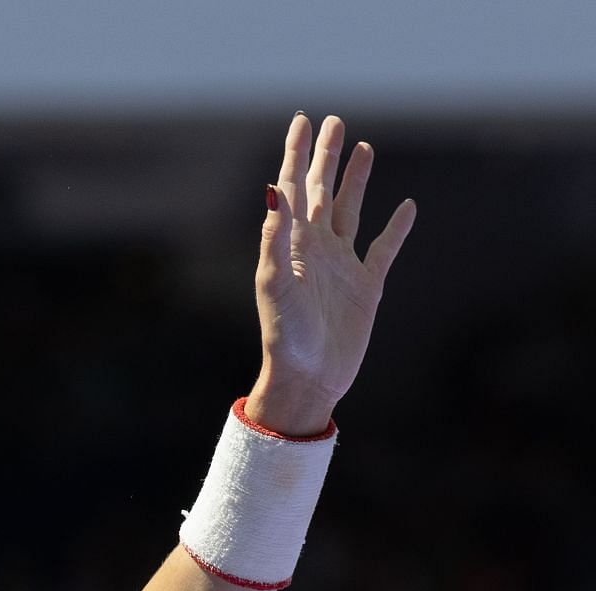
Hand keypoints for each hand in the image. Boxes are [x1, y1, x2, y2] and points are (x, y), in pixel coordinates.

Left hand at [251, 114, 415, 429]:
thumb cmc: (285, 334)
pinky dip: (396, 228)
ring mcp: (341, 266)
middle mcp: (315, 249)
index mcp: (291, 244)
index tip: (302, 120)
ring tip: (364, 147)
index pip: (293, 187)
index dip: (297, 153)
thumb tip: (274, 186)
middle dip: (327, 157)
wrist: (307, 378)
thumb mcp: (276, 281)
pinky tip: (407, 206)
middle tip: (334, 121)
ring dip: (357, 180)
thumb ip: (275, 235)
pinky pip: (384, 249)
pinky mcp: (366, 286)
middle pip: (322, 191)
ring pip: (351, 211)